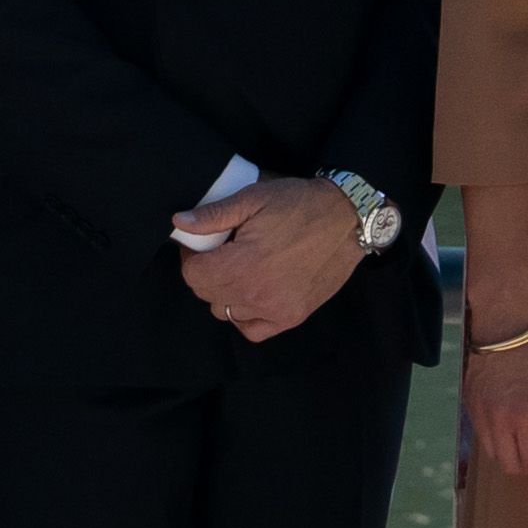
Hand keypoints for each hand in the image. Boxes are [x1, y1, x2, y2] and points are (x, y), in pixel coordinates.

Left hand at [171, 172, 368, 341]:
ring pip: (226, 312)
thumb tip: (180, 222)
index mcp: (243, 264)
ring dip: (225, 292)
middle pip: (207, 294)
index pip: (193, 276)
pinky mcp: (292, 317)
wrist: (347, 219)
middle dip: (206, 272)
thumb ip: (214, 215)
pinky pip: (251, 330)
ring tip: (240, 268)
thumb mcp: (254, 197)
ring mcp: (275, 310)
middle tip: (221, 251)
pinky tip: (253, 293)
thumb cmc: (300, 204)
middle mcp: (256, 294)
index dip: (191, 257)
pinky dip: (245, 315)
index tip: (201, 243)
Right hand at [461, 304, 527, 483]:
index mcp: (525, 415)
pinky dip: (499, 443)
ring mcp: (480, 413)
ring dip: (514, 459)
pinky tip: (515, 431)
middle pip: (512, 466)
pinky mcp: (470, 405)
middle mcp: (498, 420)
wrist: (505, 319)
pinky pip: (483, 438)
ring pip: (495, 456)